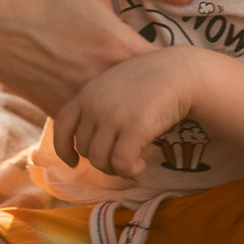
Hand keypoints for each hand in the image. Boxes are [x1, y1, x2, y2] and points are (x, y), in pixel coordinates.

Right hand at [0, 0, 191, 116]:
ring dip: (132, 112)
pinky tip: (107, 104)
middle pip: (150, 102)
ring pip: (120, 120)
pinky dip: (101, 116)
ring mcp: (80, 102)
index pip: (170, 71)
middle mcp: (103, 83)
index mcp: (118, 49)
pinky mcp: (58, 112)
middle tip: (171, 87)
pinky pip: (90, 122)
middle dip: (161, 95)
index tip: (188, 63)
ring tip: (143, 102)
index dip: (181, 69)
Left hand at [51, 49, 196, 178]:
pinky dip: (130, 170)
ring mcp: (113, 117)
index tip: (73, 163)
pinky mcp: (134, 129)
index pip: (62, 125)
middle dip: (102, 160)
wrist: (180, 72)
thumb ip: (99, 104)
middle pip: (85, 149)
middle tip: (122, 159)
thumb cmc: (152, 80)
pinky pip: (121, 163)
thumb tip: (90, 141)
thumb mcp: (115, 84)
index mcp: (87, 92)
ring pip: (100, 160)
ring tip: (134, 162)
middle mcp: (95, 105)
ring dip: (116, 168)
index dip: (64, 149)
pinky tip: (142, 164)